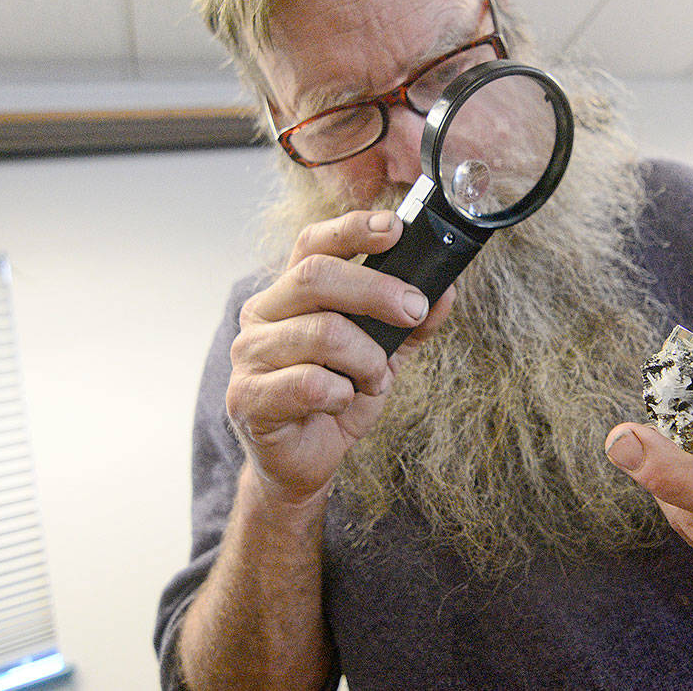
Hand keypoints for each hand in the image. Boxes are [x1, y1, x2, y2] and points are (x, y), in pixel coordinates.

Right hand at [225, 210, 454, 503]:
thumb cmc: (337, 398)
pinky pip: (308, 383)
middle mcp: (262, 314)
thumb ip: (410, 324)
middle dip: (376, 290)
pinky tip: (343, 401)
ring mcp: (249, 355)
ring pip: (322, 333)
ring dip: (366, 358)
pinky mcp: (246, 397)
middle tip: (414, 309)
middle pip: (315, 277)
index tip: (395, 229)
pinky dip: (341, 393)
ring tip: (375, 379)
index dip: (352, 229)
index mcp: (290, 293)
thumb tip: (446, 291)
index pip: (314, 243)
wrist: (305, 462)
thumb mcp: (383, 355)